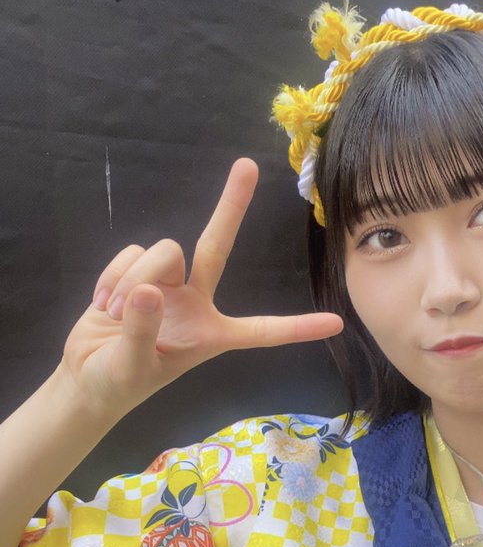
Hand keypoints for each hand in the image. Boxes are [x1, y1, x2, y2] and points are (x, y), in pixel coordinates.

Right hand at [57, 158, 342, 419]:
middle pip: (218, 246)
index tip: (335, 324)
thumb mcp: (130, 368)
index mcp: (211, 336)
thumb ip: (140, 331)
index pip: (261, 331)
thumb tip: (147, 290)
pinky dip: (112, 277)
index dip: (297, 328)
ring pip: (161, 251)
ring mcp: (167, 284)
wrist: (83, 375)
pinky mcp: (137, 271)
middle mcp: (196, 303)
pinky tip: (105, 304)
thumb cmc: (116, 382)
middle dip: (230, 206)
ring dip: (131, 277)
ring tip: (114, 313)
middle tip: (247, 165)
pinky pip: (130, 254)